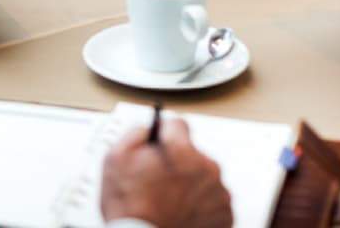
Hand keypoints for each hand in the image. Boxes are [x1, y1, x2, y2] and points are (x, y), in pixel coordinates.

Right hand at [100, 117, 231, 227]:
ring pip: (203, 177)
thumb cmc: (130, 208)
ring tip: (169, 202)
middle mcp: (206, 168)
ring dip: (190, 184)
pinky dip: (200, 206)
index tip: (160, 141)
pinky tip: (182, 213)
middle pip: (191, 153)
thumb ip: (134, 134)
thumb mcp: (115, 160)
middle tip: (158, 182)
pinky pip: (212, 201)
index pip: (178, 124)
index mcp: (181, 151)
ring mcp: (218, 193)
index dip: (164, 133)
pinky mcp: (224, 214)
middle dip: (177, 163)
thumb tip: (148, 129)